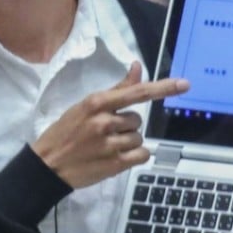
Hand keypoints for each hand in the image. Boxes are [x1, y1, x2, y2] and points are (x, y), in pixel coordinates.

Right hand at [31, 62, 188, 187]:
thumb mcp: (85, 106)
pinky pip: (142, 154)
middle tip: (105, 132)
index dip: (163, 88)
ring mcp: (110, 144)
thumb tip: (137, 66)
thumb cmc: (64, 132)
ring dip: (128, 142)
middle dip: (126, 125)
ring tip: (107, 146)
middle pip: (138, 119)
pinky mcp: (115, 164)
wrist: (47, 165)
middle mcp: (105, 121)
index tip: (185, 84)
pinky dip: (135, 155)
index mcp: (96, 103)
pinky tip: (117, 156)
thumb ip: (116, 89)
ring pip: (140, 137)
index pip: (136, 93)